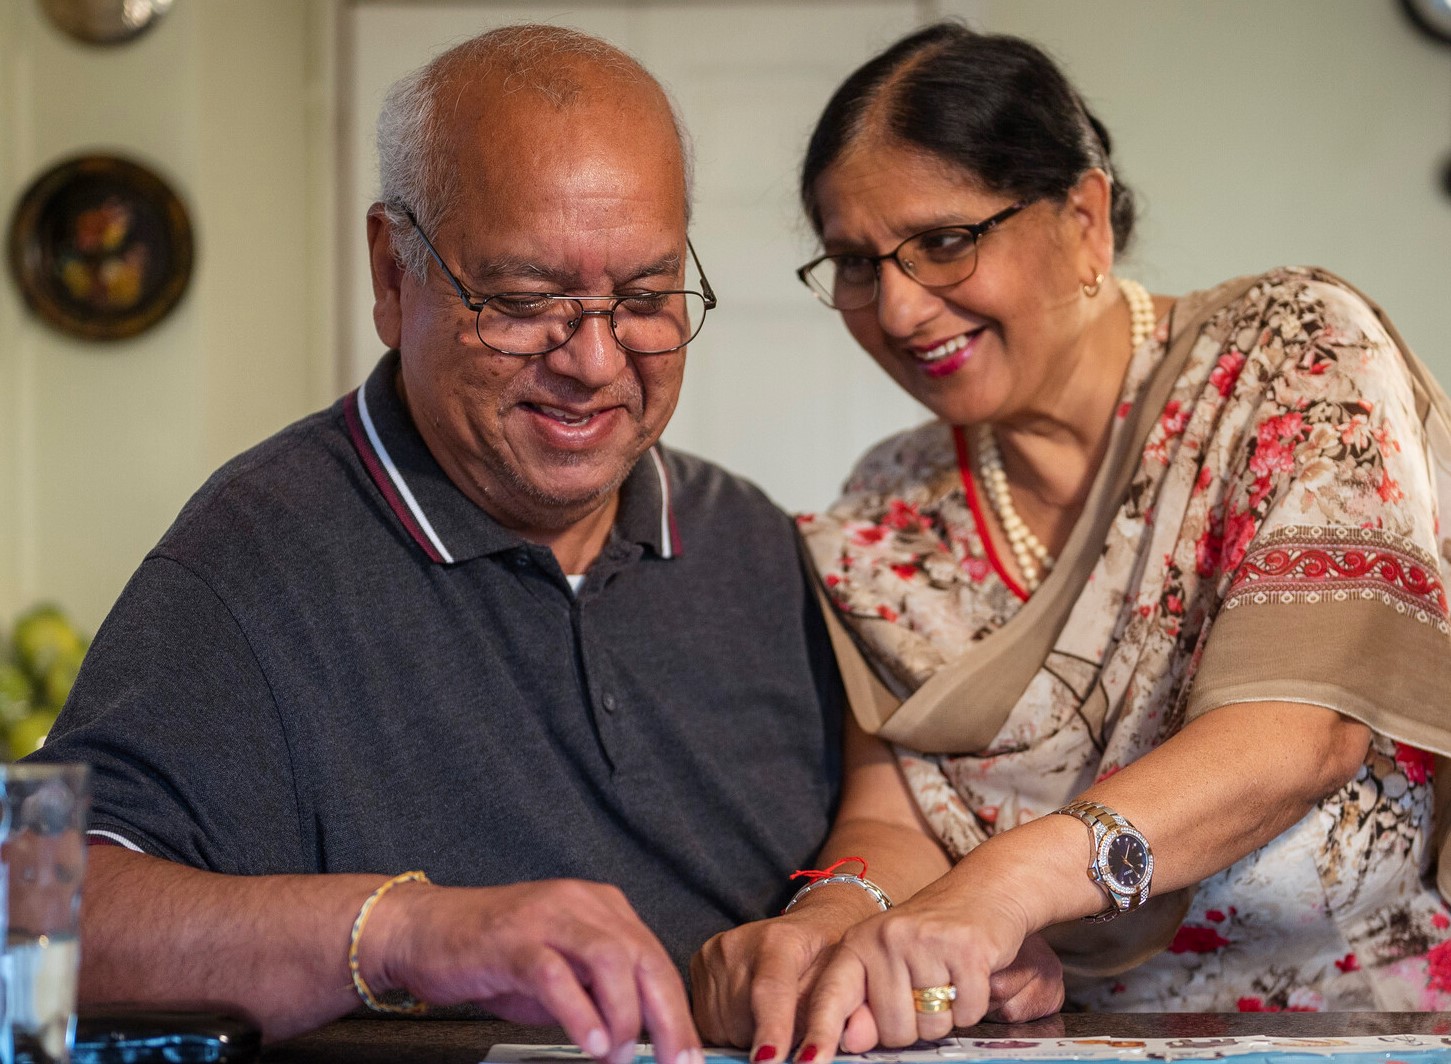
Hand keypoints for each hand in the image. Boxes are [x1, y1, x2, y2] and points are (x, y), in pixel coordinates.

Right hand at [366, 878, 702, 1063]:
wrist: (424, 929)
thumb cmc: (494, 953)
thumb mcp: (561, 975)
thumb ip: (600, 996)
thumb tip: (640, 1039)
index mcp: (602, 909)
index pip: (656, 960)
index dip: (677, 1011)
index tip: (688, 1055)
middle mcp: (581, 905)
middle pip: (643, 957)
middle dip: (667, 1016)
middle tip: (674, 1061)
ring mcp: (546, 918)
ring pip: (608, 958)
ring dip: (623, 1013)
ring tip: (620, 1054)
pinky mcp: (511, 939)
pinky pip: (554, 974)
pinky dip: (579, 1011)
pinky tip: (591, 1041)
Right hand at [690, 904, 847, 1052]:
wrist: (805, 928)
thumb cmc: (827, 957)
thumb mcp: (840, 979)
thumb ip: (824, 1014)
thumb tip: (810, 1055)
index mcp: (779, 939)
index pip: (771, 990)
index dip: (771, 1030)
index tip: (770, 1061)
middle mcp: (738, 943)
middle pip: (743, 1019)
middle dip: (766, 1039)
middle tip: (789, 1031)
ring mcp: (712, 953)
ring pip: (722, 1027)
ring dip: (745, 1037)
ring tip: (769, 1017)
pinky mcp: (696, 964)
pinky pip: (707, 1023)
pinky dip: (728, 1029)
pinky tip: (747, 1014)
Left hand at [795, 875, 1050, 1056]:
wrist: (984, 890)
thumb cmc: (931, 937)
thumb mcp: (888, 964)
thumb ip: (864, 1005)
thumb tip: (850, 1041)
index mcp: (857, 944)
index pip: (832, 995)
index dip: (820, 1034)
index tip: (807, 1062)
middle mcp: (885, 937)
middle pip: (892, 1029)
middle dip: (912, 1026)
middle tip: (923, 991)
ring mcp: (924, 940)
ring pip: (931, 1025)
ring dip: (945, 1017)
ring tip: (947, 979)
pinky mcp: (966, 947)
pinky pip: (967, 1013)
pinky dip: (973, 1007)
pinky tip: (969, 976)